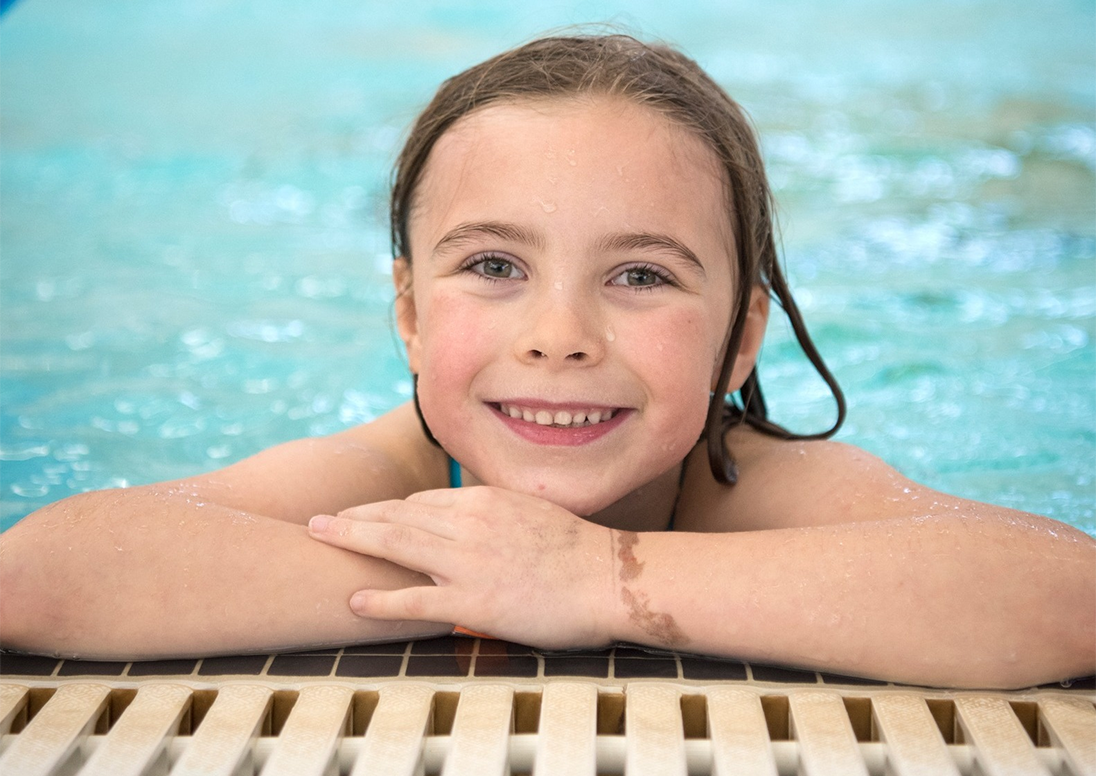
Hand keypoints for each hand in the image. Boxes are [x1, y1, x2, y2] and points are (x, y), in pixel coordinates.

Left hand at [307, 486, 615, 649]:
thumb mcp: (532, 514)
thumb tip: (476, 516)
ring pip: (396, 544)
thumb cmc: (578, 551)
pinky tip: (355, 601)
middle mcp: (470, 523)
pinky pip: (415, 599)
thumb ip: (496, 514)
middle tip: (319, 522)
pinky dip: (381, 600)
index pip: (422, 501)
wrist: (610, 577)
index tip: (362, 514)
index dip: (385, 508)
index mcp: (485, 501)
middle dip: (354, 517)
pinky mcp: (474, 600)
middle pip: (398, 515)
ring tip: (320, 540)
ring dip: (352, 541)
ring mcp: (469, 561)